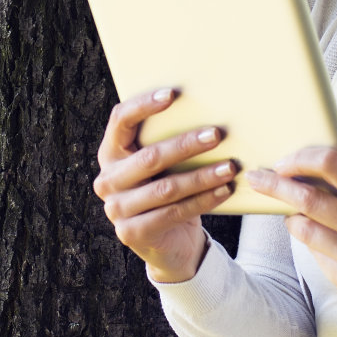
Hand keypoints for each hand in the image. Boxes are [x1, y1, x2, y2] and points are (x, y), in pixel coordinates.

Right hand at [92, 88, 238, 282]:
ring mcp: (117, 209)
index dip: (143, 105)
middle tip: (216, 134)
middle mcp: (107, 180)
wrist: (167, 242)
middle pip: (149, 157)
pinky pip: (174, 212)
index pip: (120, 120)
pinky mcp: (133, 233)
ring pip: (166, 188)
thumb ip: (167, 141)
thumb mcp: (162, 165)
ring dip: (202, 176)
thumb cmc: (167, 189)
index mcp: (110, 153)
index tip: (172, 94)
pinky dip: (203, 201)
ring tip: (229, 167)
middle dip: (186, 144)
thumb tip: (207, 110)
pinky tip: (224, 190)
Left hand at [246, 147, 336, 328]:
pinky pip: (315, 255)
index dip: (301, 158)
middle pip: (307, 198)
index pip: (333, 165)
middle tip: (255, 177)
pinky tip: (329, 244)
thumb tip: (307, 171)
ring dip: (292, 216)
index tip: (284, 161)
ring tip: (293, 212)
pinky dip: (314, 244)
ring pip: (303, 228)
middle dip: (275, 185)